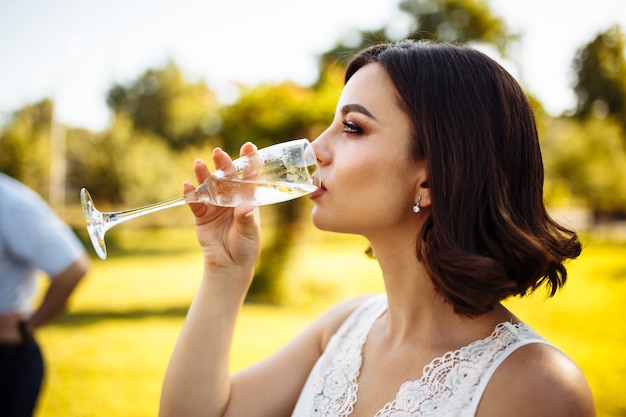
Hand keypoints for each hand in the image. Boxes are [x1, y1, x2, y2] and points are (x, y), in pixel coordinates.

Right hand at [184, 143, 260, 270]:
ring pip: (209, 186)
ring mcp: (215, 205)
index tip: (248, 146)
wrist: (230, 265)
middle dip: (223, 164)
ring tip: (199, 164)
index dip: (249, 161)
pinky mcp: (201, 215)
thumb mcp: (250, 232)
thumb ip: (246, 219)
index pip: (249, 176)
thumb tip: (245, 207)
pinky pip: (195, 202)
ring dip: (204, 175)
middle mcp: (230, 198)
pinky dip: (190, 194)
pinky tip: (187, 186)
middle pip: (227, 177)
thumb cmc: (246, 246)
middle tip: (219, 152)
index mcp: (247, 199)